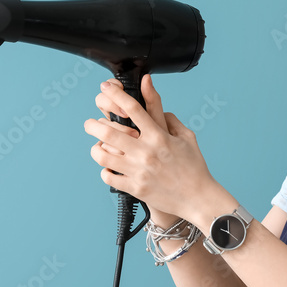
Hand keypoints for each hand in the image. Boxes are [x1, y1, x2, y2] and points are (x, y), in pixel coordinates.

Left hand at [84, 74, 217, 223]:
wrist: (198, 198)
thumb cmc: (194, 167)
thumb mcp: (187, 138)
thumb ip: (171, 120)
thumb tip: (158, 109)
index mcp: (159, 136)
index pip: (133, 108)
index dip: (116, 94)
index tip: (106, 87)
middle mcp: (146, 152)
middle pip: (108, 132)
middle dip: (93, 125)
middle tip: (89, 124)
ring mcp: (139, 171)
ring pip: (103, 156)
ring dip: (96, 149)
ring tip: (97, 147)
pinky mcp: (135, 188)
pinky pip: (108, 177)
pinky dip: (105, 171)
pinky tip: (109, 168)